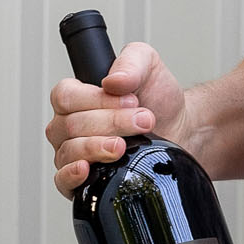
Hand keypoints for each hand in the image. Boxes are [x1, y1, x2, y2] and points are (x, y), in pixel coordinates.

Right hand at [46, 41, 188, 197]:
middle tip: (142, 121)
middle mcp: (68, 125)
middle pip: (71, 125)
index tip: (131, 101)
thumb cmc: (158, 98)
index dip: (97, 101)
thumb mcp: (149, 66)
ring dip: (99, 147)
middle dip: (111, 123)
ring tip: (125, 146)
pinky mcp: (83, 180)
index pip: (66, 97)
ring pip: (69, 152)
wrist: (181, 129)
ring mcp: (72, 153)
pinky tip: (88, 169)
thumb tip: (112, 81)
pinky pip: (62, 181)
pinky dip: (72, 175)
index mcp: (76, 97)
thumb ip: (131, 62)